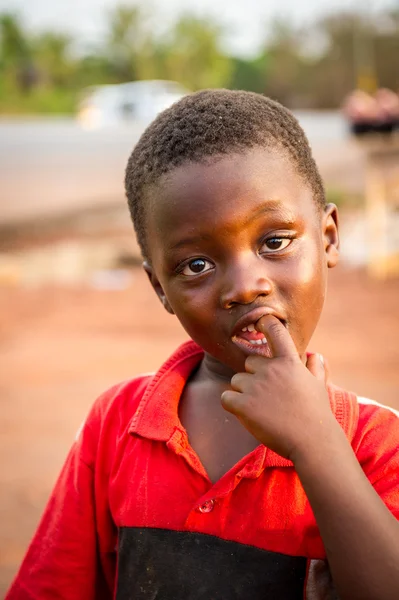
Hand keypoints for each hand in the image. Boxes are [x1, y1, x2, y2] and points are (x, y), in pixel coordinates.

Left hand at [221, 315, 338, 462]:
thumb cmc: (316, 414)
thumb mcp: (319, 385)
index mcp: (289, 362)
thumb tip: (316, 355)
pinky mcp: (243, 405)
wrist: (312, 442)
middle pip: (248, 363)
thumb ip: (315, 368)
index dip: (265, 323)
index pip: (275, 331)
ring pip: (236, 381)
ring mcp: (256, 386)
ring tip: (262, 409)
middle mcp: (271, 370)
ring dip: (243, 393)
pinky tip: (246, 415)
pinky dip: (232, 406)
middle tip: (268, 397)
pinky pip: (226, 398)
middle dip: (254, 377)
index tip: (260, 321)